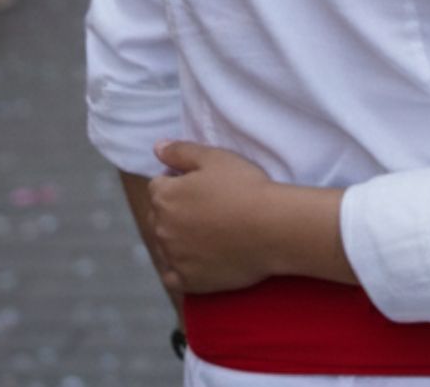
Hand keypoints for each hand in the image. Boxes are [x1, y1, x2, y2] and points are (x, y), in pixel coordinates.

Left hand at [147, 141, 280, 295]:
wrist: (272, 228)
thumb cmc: (246, 188)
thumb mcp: (216, 158)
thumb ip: (181, 151)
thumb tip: (157, 147)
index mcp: (164, 196)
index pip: (158, 186)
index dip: (178, 182)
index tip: (202, 186)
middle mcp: (161, 228)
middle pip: (158, 216)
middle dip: (175, 211)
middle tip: (208, 209)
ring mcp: (173, 257)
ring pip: (165, 245)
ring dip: (178, 239)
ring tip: (210, 233)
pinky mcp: (188, 280)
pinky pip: (172, 276)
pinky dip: (179, 270)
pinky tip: (197, 261)